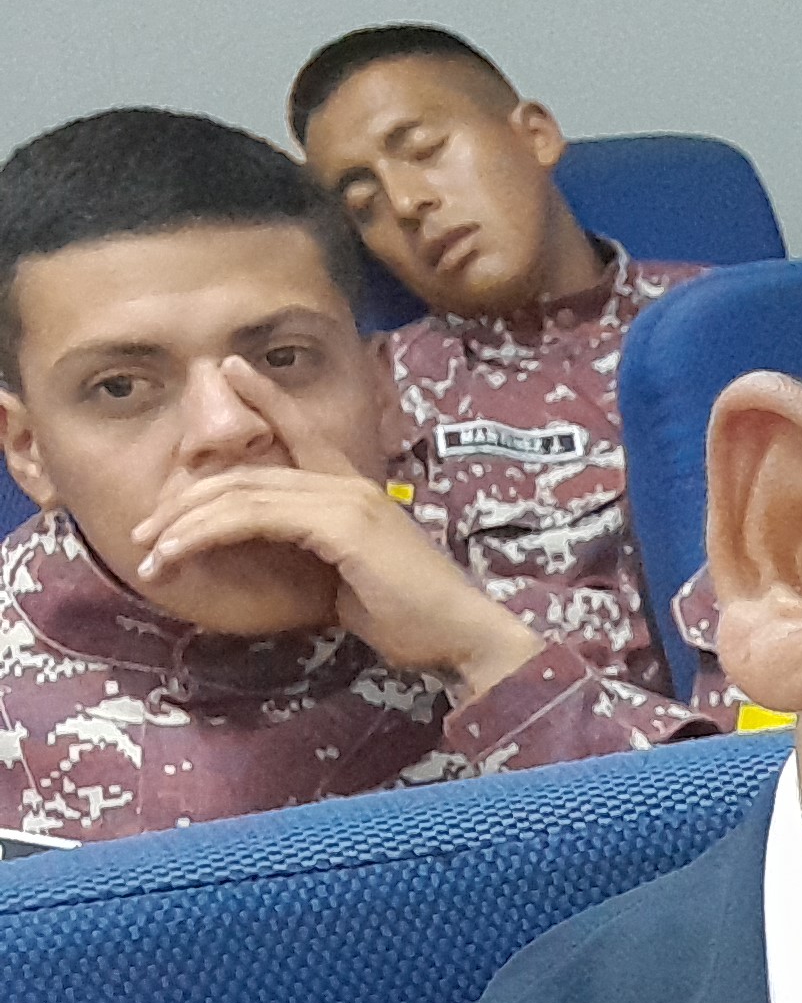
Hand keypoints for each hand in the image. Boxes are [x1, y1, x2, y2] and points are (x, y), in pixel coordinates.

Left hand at [135, 371, 539, 697]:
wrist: (458, 633)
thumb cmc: (411, 616)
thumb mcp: (352, 576)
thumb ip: (318, 553)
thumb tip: (280, 559)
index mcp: (355, 491)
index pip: (303, 432)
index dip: (265, 396)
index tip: (229, 368)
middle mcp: (349, 484)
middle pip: (247, 474)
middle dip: (185, 499)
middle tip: (143, 530)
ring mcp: (346, 501)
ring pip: (242, 495)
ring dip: (183, 523)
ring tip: (148, 552)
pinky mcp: (341, 526)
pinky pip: (254, 519)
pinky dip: (206, 534)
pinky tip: (179, 552)